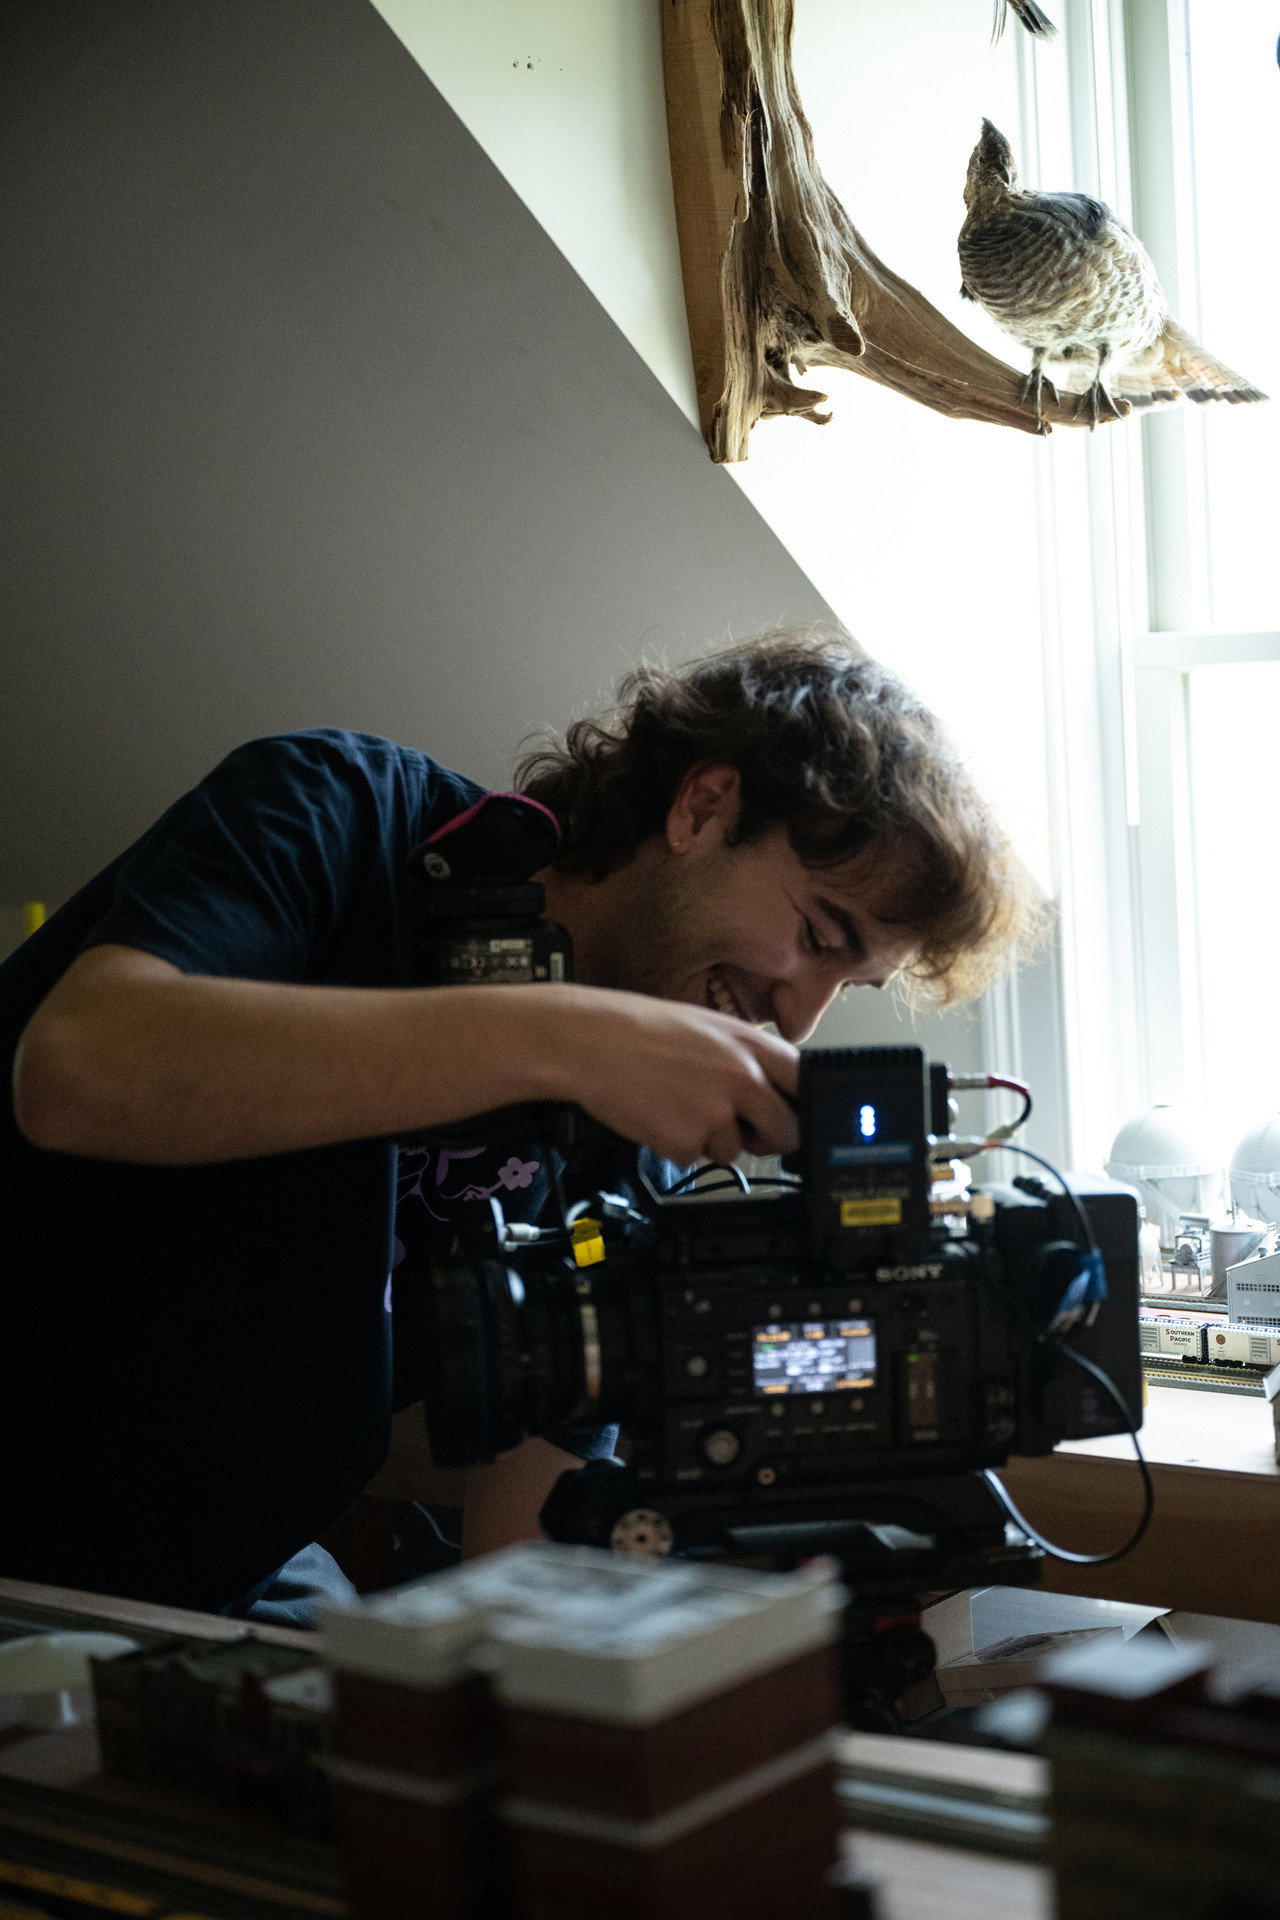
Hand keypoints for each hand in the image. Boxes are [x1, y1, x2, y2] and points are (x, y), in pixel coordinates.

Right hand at [524, 986, 799, 1163]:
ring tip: (678, 1104)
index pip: (808, 1083)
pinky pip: (695, 1158)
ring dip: (712, 1140)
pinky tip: (658, 1114)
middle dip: (767, 1137)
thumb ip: (747, 1056)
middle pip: (787, 1131)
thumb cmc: (641, 1030)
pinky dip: (678, 1146)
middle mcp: (742, 1079)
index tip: (800, 1116)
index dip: (806, 1105)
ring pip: (736, 1150)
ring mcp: (717, 1112)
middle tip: (743, 1127)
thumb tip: (776, 1086)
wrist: (588, 1041)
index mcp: (751, 1045)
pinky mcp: (686, 1141)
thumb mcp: (708, 1027)